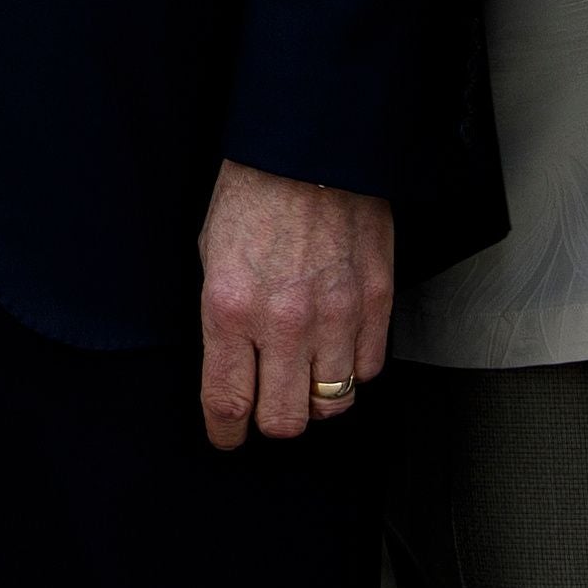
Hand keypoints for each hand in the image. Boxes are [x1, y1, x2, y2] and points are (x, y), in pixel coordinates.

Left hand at [197, 164, 391, 448]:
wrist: (310, 149)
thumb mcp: (212, 256)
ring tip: (305, 374)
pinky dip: (352, 369)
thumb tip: (232, 369)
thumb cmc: (253, 194)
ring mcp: (336, 316)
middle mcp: (284, 322)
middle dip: (271, 422)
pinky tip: (337, 347)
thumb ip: (223, 321)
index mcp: (231, 308)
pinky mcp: (376, 303)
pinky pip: (368, 370)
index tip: (225, 438)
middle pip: (284, 421)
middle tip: (267, 405)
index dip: (225, 434)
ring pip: (333, 405)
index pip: (228, 403)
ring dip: (316, 398)